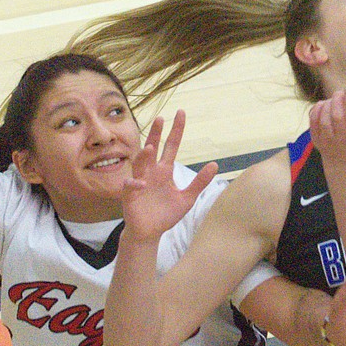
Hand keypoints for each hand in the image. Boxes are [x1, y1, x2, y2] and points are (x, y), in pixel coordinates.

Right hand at [122, 110, 218, 240]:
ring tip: (150, 148)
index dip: (176, 130)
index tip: (181, 112)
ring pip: (139, 164)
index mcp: (165, 170)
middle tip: (160, 118)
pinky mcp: (130, 196)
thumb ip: (200, 182)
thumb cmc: (166, 213)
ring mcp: (140, 182)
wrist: (150, 233)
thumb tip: (215, 164)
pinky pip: (130, 186)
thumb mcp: (187, 197)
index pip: (172, 145)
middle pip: (153, 148)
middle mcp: (151, 172)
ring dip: (144, 156)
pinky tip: (142, 184)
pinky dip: (135, 184)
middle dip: (156, 134)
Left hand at [310, 89, 345, 165]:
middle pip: (337, 117)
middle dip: (337, 100)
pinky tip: (322, 104)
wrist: (343, 158)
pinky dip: (316, 109)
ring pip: (324, 120)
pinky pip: (313, 122)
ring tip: (332, 99)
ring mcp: (328, 142)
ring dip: (327, 104)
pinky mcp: (317, 141)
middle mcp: (344, 141)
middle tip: (339, 92)